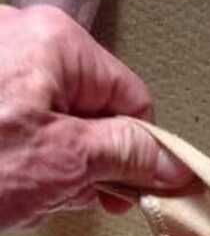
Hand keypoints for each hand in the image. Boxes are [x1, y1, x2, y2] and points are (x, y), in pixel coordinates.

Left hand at [0, 4, 192, 228]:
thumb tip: (167, 159)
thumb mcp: (64, 160)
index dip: (140, 150)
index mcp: (55, 44)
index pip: (133, 99)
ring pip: (51, 129)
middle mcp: (19, 41)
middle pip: (90, 113)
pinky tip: (4, 188)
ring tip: (24, 193)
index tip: (139, 184)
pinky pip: (16, 133)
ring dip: (49, 174)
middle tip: (73, 194)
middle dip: (86, 166)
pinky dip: (17, 168)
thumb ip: (127, 155)